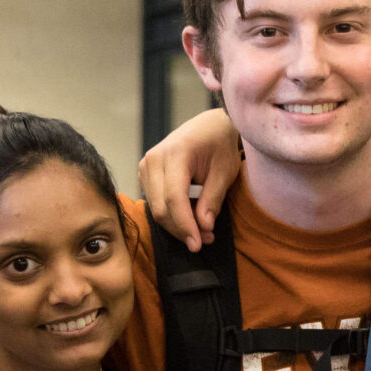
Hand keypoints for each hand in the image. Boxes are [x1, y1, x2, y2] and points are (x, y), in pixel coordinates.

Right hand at [139, 107, 243, 251]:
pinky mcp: (146, 173)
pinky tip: (191, 218)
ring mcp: (146, 165)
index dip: (185, 225)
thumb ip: (213, 200)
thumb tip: (203, 227)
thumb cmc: (220, 145)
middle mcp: (153, 159)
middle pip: (160, 207)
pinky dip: (172, 215)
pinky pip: (155, 202)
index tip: (198, 244)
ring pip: (156, 208)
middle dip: (182, 229)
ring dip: (177, 225)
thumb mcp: (224, 172)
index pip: (174, 198)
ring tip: (203, 231)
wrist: (209, 126)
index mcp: (175, 154)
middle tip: (205, 240)